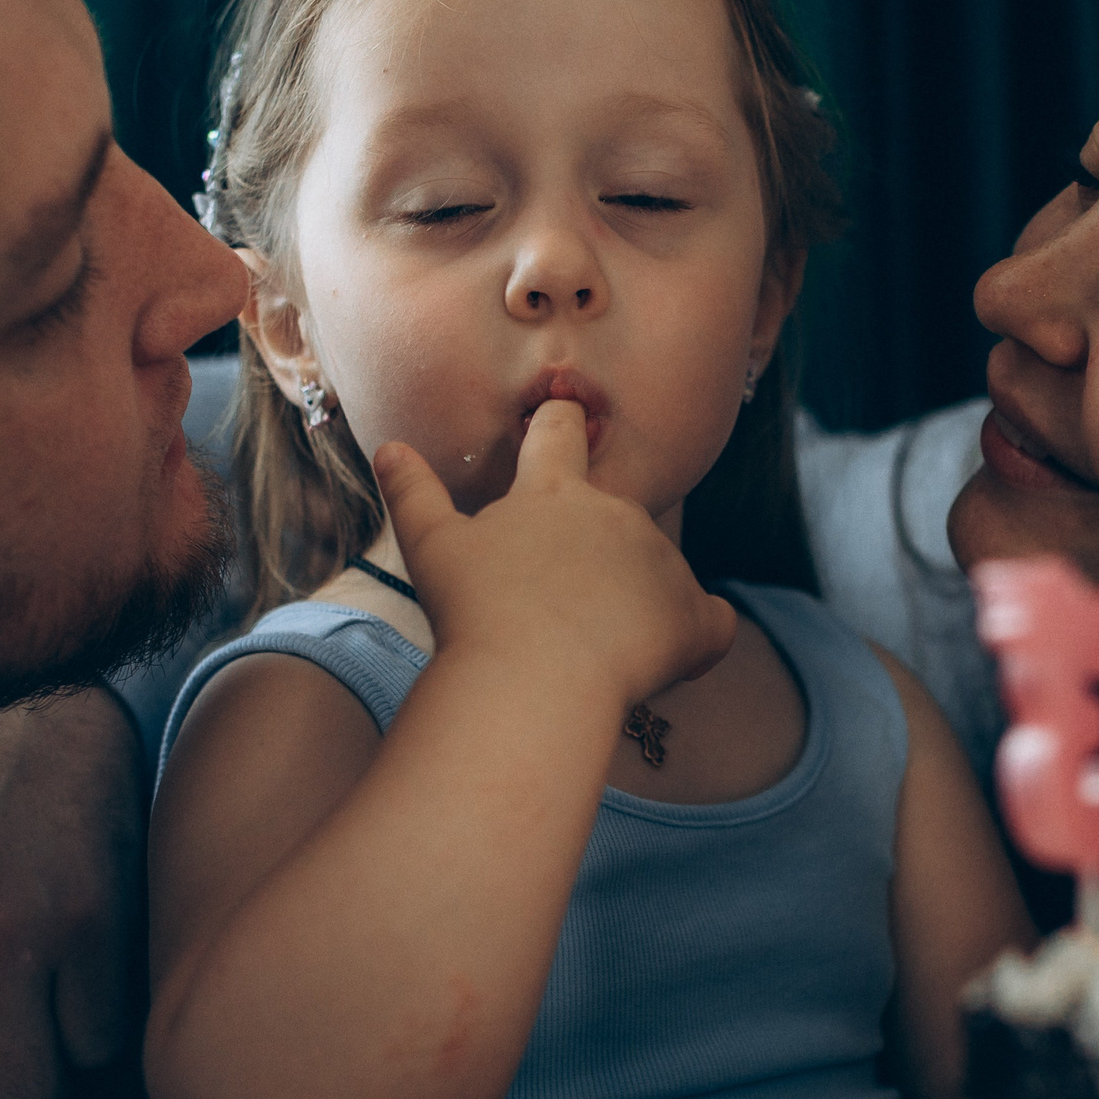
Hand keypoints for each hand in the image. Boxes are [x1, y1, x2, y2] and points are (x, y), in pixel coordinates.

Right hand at [375, 401, 735, 711]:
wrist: (531, 680)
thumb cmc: (476, 615)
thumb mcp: (432, 549)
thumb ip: (412, 494)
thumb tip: (389, 447)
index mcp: (552, 491)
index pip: (560, 429)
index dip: (560, 421)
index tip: (562, 419)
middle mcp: (616, 513)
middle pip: (614, 515)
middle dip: (596, 549)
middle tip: (555, 604)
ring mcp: (660, 561)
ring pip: (657, 571)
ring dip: (635, 599)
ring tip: (591, 650)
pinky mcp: (690, 615)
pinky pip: (710, 622)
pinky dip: (696, 635)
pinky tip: (669, 661)